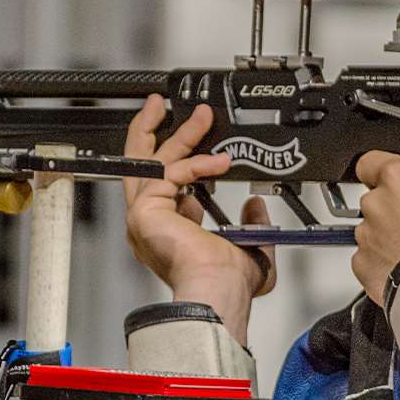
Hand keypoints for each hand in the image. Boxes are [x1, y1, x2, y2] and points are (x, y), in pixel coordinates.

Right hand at [122, 96, 275, 341]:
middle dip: (156, 131)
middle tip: (166, 107)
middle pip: (142, 165)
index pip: (167, 190)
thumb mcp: (251, 249)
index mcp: (167, 234)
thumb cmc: (227, 285)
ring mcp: (143, 217)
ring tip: (200, 115)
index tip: (215, 159)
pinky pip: (169, 172)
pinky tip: (221, 161)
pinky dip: (197, 163)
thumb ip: (253, 226)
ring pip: (150, 160)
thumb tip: (256, 207)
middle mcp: (149, 224)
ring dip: (177, 133)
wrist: (216, 292)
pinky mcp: (145, 211)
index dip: (190, 169)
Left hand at [351, 151, 399, 305]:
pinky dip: (384, 262)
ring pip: (373, 231)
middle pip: (377, 199)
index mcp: (396, 177)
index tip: (399, 181)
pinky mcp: (364, 263)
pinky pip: (370, 259)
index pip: (370, 163)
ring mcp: (367, 235)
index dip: (381, 171)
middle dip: (395, 208)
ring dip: (390, 236)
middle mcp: (375, 203)